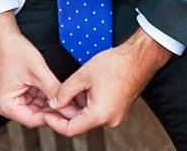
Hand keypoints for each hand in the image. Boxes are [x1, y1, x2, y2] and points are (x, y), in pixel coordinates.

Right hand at [0, 13, 69, 127]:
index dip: (51, 117)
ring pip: (38, 107)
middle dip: (54, 109)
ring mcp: (14, 99)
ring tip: (70, 100)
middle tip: (73, 107)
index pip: (32, 120)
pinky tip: (61, 93)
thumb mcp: (37, 71)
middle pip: (36, 115)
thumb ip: (52, 88)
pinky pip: (37, 98)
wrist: (4, 38)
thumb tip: (65, 102)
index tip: (67, 112)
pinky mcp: (20, 92)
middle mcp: (8, 106)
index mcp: (6, 105)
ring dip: (52, 103)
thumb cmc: (14, 51)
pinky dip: (48, 95)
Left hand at [44, 28, 173, 136]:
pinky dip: (88, 103)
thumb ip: (65, 92)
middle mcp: (109, 120)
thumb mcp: (83, 76)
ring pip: (89, 116)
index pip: (70, 129)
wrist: (139, 57)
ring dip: (77, 106)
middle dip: (66, 111)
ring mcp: (116, 115)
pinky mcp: (119, 108)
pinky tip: (84, 90)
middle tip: (55, 99)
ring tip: (70, 90)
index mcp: (100, 115)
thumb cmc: (117, 64)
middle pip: (80, 123)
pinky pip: (98, 111)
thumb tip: (54, 102)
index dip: (55, 122)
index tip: (46, 114)